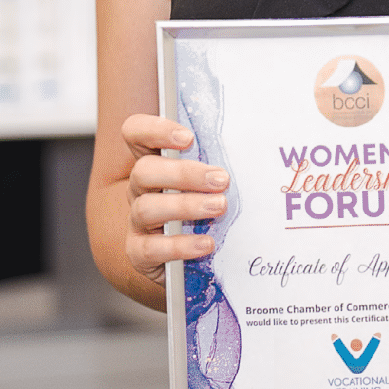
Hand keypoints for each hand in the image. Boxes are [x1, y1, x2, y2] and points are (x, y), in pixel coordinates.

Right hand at [121, 114, 228, 284]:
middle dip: (184, 173)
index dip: (154, 129)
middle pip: (144, 171)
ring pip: (147, 208)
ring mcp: (136, 221)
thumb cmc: (206, 210)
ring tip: (219, 207)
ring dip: (185, 206)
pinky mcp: (138, 252)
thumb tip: (253, 148)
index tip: (188, 138)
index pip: (135, 132)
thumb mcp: (210, 183)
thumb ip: (216, 165)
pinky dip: (180, 246)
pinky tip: (206, 244)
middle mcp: (140, 188)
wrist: (192, 259)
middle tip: (221, 179)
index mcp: (154, 162)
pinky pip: (151, 248)